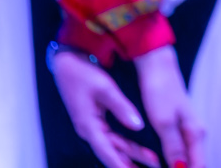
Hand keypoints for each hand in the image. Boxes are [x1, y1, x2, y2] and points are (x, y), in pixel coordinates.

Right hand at [51, 48, 158, 167]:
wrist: (67, 63)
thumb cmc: (83, 74)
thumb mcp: (105, 88)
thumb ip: (122, 108)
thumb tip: (138, 126)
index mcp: (88, 125)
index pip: (107, 151)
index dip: (120, 164)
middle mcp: (89, 130)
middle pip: (112, 151)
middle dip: (132, 160)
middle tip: (153, 164)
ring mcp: (91, 126)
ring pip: (113, 145)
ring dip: (130, 153)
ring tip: (150, 160)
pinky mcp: (94, 120)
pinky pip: (111, 137)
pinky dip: (124, 144)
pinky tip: (135, 149)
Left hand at [134, 46, 204, 167]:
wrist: (156, 66)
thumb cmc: (160, 91)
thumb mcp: (164, 122)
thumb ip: (174, 148)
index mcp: (195, 133)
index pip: (199, 165)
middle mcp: (195, 132)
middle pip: (192, 162)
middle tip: (149, 167)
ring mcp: (185, 128)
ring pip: (182, 156)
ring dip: (170, 163)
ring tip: (149, 163)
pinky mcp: (175, 124)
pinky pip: (175, 147)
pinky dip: (166, 155)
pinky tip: (154, 159)